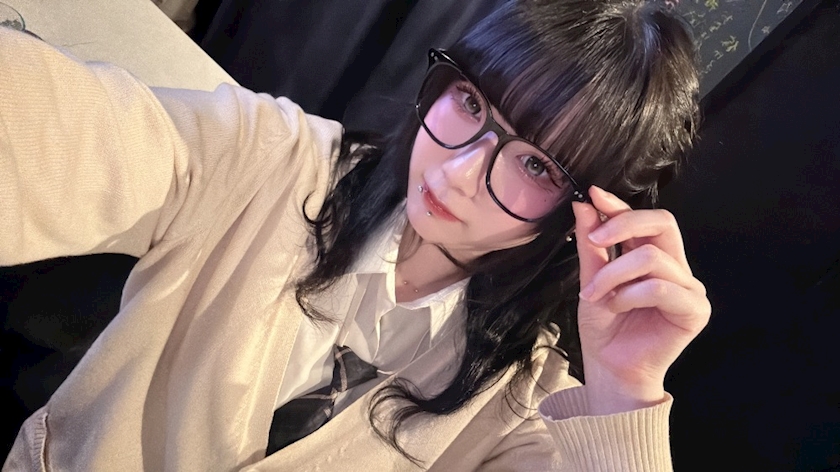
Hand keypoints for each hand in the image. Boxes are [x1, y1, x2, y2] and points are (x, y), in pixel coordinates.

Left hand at [572, 186, 710, 414]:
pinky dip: (630, 294)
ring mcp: (689, 288)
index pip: (645, 220)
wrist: (609, 369)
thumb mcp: (591, 280)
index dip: (620, 205)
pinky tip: (616, 307)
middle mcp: (676, 268)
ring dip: (613, 274)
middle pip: (663, 223)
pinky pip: (660, 287)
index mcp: (653, 257)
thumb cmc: (604, 329)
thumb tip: (584, 205)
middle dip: (623, 224)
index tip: (593, 195)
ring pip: (651, 257)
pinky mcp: (695, 310)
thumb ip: (591, 246)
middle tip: (593, 241)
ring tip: (595, 295)